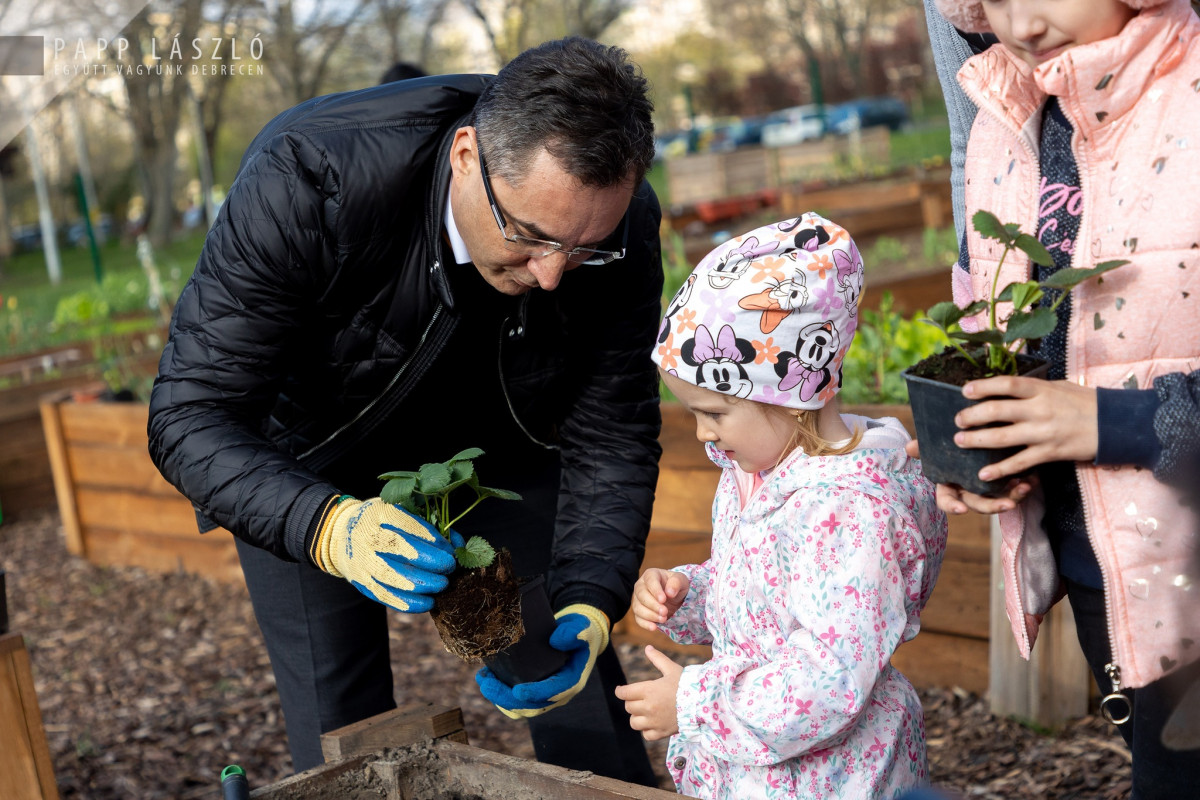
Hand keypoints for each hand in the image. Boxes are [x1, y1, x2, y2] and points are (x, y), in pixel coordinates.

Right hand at [311, 496, 458, 612]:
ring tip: (443, 585)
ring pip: (394, 578)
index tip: (450, 549)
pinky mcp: (362, 583)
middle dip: (432, 562)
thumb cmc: (381, 520)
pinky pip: (386, 597)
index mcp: (380, 513)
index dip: (434, 540)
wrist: (340, 534)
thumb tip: (457, 542)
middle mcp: (368, 537)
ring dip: (423, 585)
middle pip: (402, 552)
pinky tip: (429, 603)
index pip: (410, 526)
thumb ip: (428, 522)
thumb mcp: (400, 509)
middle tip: (450, 567)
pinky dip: (409, 603)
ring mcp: (363, 562)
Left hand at [475, 604, 608, 718]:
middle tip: (487, 685)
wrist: (576, 637)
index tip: (517, 691)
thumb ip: (575, 632)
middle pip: (532, 707)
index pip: (554, 694)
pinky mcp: (532, 690)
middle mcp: (558, 695)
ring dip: (498, 698)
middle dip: (507, 700)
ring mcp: (544, 695)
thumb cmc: (580, 632)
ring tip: (482, 679)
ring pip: (519, 708)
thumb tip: (556, 639)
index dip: (536, 694)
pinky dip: (498, 692)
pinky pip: (514, 700)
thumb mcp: (583, 628)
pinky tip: (486, 675)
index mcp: (572, 682)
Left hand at [614, 645, 681, 740]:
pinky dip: (647, 730)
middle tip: (639, 699)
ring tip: (645, 712)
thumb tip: (648, 648)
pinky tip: (653, 723)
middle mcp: (648, 707)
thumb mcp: (672, 669)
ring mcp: (654, 722)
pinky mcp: (661, 733)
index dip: (620, 691)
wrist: (703, 703)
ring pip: (634, 722)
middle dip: (631, 702)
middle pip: (628, 707)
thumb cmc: (687, 684)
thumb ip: (658, 659)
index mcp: (648, 690)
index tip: (621, 690)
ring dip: (637, 717)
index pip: (624, 693)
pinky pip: (646, 734)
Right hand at [630, 569, 689, 630]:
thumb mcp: (682, 581)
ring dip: (650, 615)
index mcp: (651, 575)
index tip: (663, 599)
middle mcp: (641, 586)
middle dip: (652, 605)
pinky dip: (645, 624)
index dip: (655, 590)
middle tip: (665, 612)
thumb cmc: (677, 586)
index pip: (650, 580)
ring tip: (663, 619)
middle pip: (641, 594)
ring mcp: (638, 600)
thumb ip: (676, 583)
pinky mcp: (639, 612)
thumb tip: (669, 592)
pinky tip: (654, 627)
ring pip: (637, 607)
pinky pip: (638, 619)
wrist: (675, 598)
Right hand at [907, 421, 1036, 515]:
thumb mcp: (939, 443)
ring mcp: (988, 488)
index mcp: (950, 484)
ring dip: (1013, 496)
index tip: (962, 510)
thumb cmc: (952, 442)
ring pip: (1001, 499)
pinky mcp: (1006, 481)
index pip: (947, 501)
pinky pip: (1016, 489)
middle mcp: (969, 490)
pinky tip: (1033, 477)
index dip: (953, 507)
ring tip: (1025, 486)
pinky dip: (1024, 484)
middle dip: (993, 505)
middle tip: (1007, 503)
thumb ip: (925, 447)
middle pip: (978, 504)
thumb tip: (908, 447)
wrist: (979, 432)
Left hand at [953, 376, 1097, 478]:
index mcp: (1042, 389)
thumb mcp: (1059, 386)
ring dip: (977, 439)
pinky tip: (983, 473)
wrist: (1116, 424)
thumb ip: (1033, 388)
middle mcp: (1040, 409)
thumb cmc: (1085, 402)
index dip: (983, 387)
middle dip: (972, 415)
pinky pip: (1020, 462)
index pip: (1007, 384)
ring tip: (959, 440)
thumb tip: (1006, 387)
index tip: (964, 391)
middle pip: (997, 411)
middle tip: (957, 420)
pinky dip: (1000, 469)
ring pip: (1002, 437)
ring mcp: (1043, 432)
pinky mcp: (1050, 452)